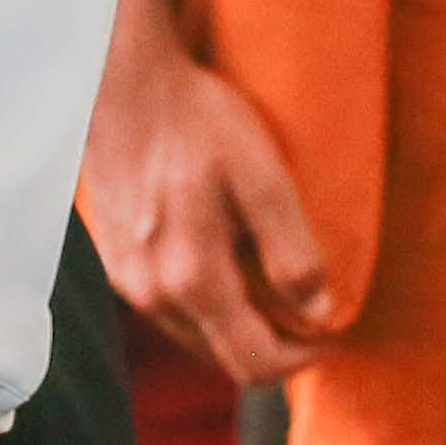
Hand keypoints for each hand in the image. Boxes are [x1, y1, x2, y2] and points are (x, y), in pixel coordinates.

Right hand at [79, 4, 337, 384]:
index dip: (300, 358)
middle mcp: (152, 294)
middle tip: (308, 312)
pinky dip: (204, 306)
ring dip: (236, 327)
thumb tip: (320, 311)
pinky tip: (224, 264)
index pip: (253, 362)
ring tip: (270, 286)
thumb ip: (290, 249)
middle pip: (222, 357)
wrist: (122, 82)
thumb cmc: (196, 121)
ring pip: (193, 336)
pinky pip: (168, 307)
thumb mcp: (260, 175)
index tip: (330, 331)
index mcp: (191, 280)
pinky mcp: (115, 261)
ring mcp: (128, 280)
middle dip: (271, 347)